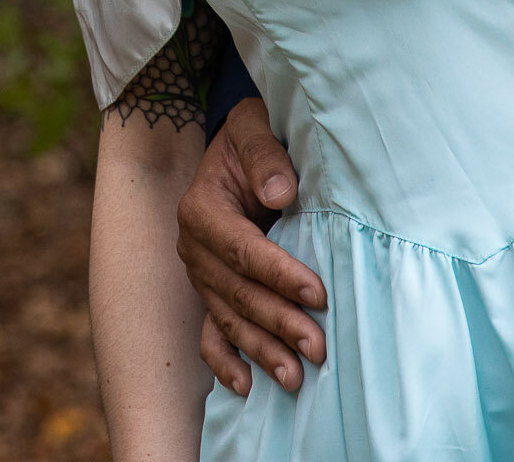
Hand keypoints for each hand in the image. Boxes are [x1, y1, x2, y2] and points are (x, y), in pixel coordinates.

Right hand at [177, 100, 324, 394]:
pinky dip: (224, 362)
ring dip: (261, 351)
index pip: (243, 250)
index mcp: (201, 208)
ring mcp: (199, 274)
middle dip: (278, 323)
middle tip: (318, 348)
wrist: (234, 147)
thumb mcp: (254, 126)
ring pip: (229, 319)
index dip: (281, 275)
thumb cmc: (251, 136)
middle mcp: (193, 247)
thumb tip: (280, 192)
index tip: (319, 296)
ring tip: (295, 379)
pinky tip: (246, 387)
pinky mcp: (209, 290)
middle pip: (238, 293)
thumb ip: (265, 154)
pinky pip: (210, 333)